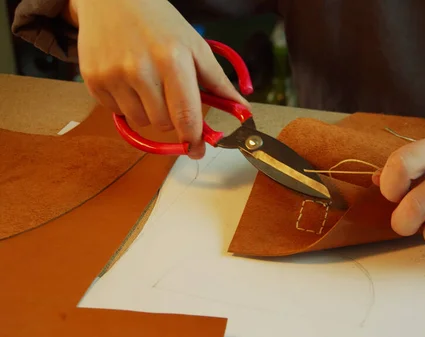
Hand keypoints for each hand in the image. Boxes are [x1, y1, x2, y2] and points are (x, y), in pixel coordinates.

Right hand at [67, 0, 248, 158]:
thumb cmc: (161, 23)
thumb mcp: (195, 46)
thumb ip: (218, 82)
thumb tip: (243, 110)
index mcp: (172, 60)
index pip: (185, 115)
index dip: (193, 138)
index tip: (198, 150)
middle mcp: (140, 70)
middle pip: (163, 123)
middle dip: (172, 117)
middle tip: (170, 94)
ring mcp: (113, 76)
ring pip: (140, 121)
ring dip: (149, 111)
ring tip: (147, 82)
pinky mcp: (93, 80)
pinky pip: (117, 112)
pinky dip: (127, 103)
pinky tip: (128, 78)